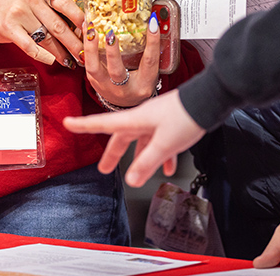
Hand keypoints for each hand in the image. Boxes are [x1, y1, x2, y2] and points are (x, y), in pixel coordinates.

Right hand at [0, 0, 83, 67]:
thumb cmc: (14, 4)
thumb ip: (52, 6)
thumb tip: (79, 26)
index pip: (67, 4)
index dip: (81, 21)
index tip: (90, 34)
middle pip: (59, 25)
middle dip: (74, 43)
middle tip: (84, 55)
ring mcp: (19, 13)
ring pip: (47, 38)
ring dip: (61, 53)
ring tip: (70, 62)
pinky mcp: (9, 28)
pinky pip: (30, 46)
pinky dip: (42, 55)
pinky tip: (51, 60)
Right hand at [63, 89, 204, 186]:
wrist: (210, 99)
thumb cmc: (186, 115)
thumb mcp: (164, 143)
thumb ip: (146, 162)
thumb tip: (130, 180)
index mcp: (136, 119)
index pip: (103, 123)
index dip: (84, 125)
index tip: (68, 123)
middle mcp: (144, 118)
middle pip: (123, 137)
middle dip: (114, 154)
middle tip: (104, 168)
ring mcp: (157, 120)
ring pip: (143, 141)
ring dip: (141, 159)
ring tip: (140, 176)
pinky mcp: (171, 123)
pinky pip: (161, 141)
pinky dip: (163, 156)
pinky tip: (169, 168)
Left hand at [82, 13, 160, 107]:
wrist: (126, 104)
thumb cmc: (141, 83)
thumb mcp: (150, 71)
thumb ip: (151, 51)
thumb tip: (152, 22)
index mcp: (144, 84)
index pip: (149, 62)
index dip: (152, 42)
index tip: (152, 23)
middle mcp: (124, 89)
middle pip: (116, 71)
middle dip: (112, 52)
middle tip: (110, 32)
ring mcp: (106, 87)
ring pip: (94, 68)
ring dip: (91, 47)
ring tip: (91, 29)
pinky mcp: (94, 82)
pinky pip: (87, 64)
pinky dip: (85, 46)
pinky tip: (86, 30)